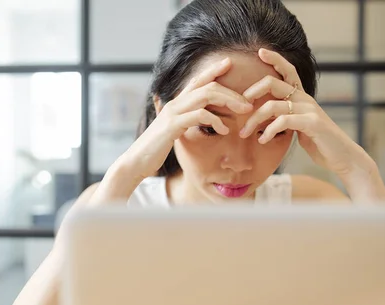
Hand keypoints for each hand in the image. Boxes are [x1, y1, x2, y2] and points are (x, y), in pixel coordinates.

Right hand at [113, 57, 252, 186]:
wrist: (136, 161)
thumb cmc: (155, 148)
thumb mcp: (172, 132)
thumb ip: (183, 122)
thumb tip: (195, 120)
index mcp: (176, 104)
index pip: (197, 81)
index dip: (213, 70)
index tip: (229, 63)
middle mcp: (174, 103)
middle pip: (207, 86)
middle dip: (230, 92)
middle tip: (248, 102)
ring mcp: (173, 113)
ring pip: (206, 95)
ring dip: (228, 101)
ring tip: (243, 111)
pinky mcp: (173, 125)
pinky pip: (200, 115)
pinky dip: (216, 120)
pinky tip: (225, 130)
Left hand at [239, 48, 372, 177]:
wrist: (341, 156)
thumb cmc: (317, 142)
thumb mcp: (297, 126)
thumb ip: (282, 117)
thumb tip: (260, 116)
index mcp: (301, 96)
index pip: (288, 71)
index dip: (275, 59)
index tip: (259, 51)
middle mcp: (305, 98)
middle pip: (273, 83)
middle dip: (252, 92)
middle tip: (239, 107)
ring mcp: (309, 109)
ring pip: (273, 106)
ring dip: (254, 120)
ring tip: (244, 133)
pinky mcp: (312, 122)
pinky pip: (284, 121)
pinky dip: (269, 130)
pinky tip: (262, 140)